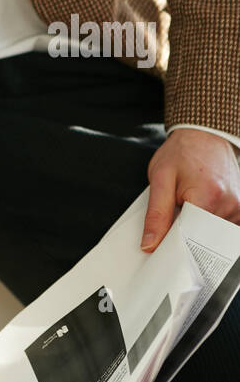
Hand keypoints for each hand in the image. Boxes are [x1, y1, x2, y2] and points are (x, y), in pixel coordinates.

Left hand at [141, 129, 239, 250]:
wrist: (204, 135)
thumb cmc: (182, 152)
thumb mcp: (160, 178)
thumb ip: (156, 214)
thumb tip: (150, 244)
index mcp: (208, 197)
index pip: (190, 239)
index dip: (172, 243)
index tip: (159, 246)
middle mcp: (229, 205)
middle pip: (203, 240)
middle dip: (185, 236)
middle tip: (173, 218)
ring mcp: (238, 208)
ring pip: (213, 237)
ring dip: (197, 229)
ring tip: (189, 205)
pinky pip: (222, 229)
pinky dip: (208, 225)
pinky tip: (201, 209)